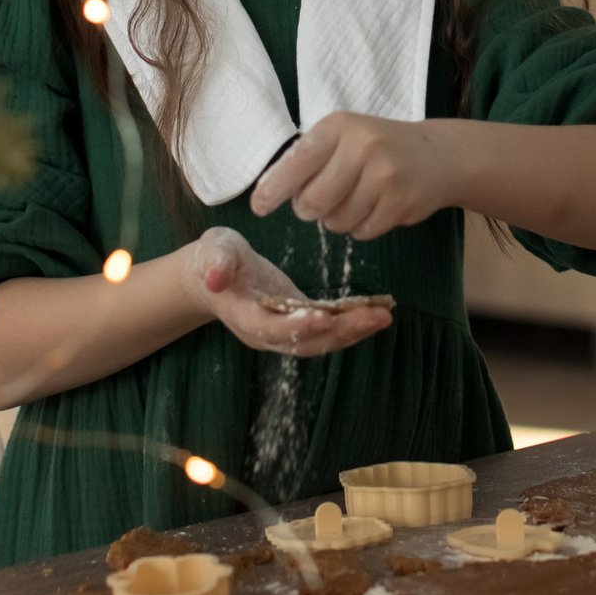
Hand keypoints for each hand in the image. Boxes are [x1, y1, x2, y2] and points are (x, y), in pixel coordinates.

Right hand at [181, 226, 392, 357]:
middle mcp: (264, 333)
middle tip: (374, 317)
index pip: (270, 328)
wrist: (213, 275)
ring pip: (319, 342)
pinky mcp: (297, 323)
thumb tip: (214, 278)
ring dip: (352, 332)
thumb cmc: (214, 258)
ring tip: (382, 317)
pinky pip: (326, 330)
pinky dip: (351, 324)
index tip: (323, 317)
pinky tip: (375, 312)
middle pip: (303, 342)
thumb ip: (215, 263)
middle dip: (340, 332)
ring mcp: (282, 332)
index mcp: (242, 315)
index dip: (295, 326)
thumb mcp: (213, 251)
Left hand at [249, 112, 463, 239]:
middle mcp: (362, 147)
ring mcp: (384, 176)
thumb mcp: (345, 136)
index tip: (259, 207)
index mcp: (340, 126)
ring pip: (336, 221)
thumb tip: (269, 192)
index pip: (297, 162)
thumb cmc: (380, 145)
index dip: (274, 189)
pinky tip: (374, 208)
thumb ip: (311, 158)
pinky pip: (361, 232)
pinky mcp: (400, 203)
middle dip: (309, 210)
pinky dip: (360, 228)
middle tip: (317, 204)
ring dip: (337, 220)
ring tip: (353, 200)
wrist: (439, 154)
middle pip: (313, 201)